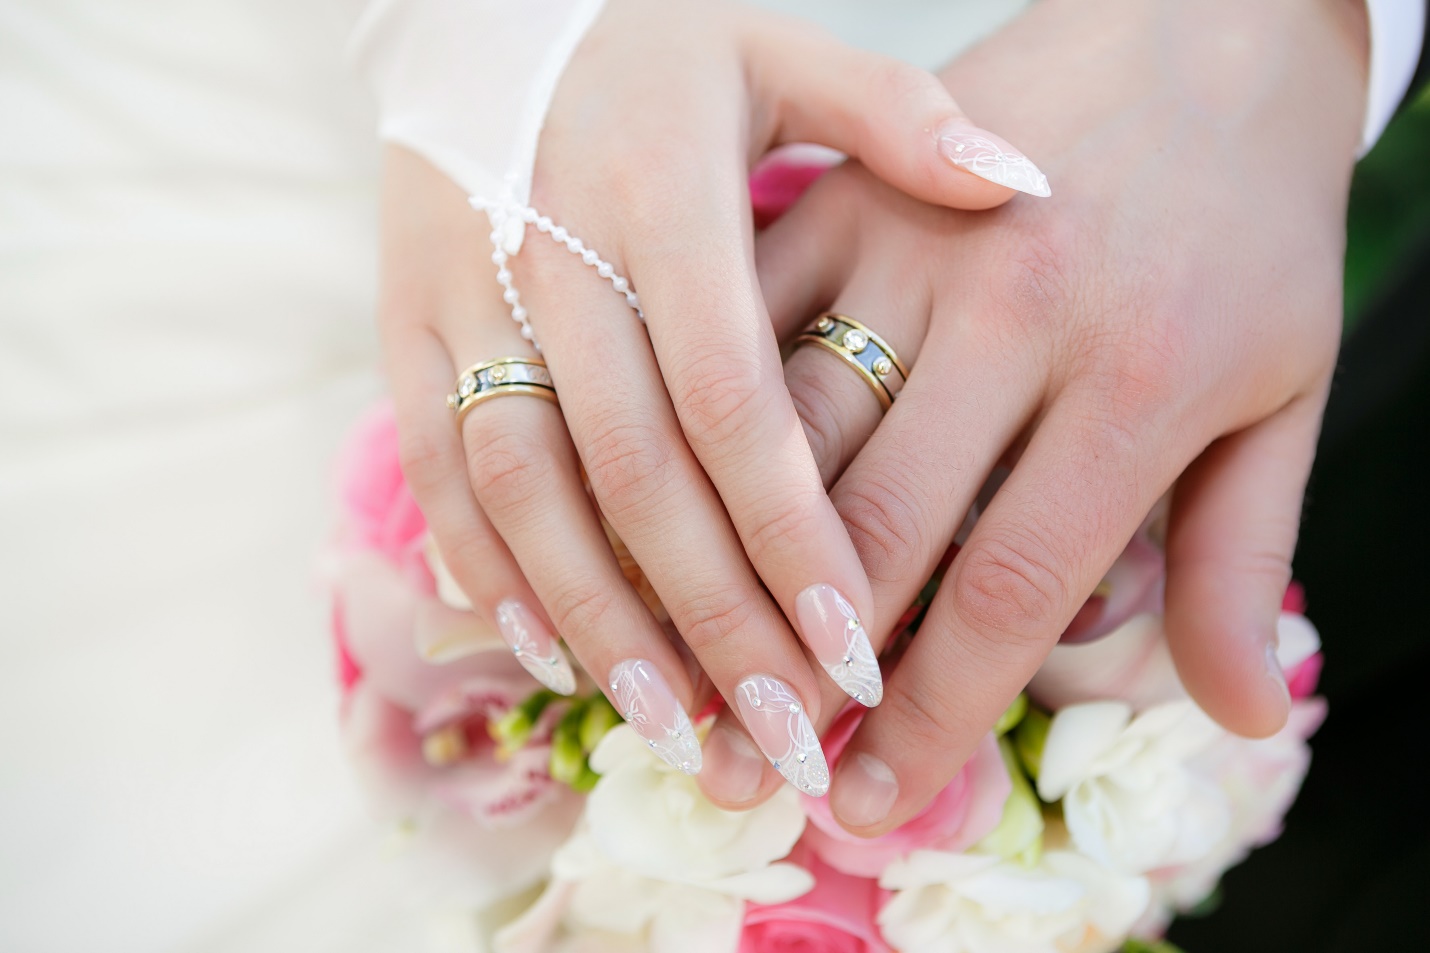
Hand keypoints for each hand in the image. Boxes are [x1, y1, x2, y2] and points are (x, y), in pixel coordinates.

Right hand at [380, 0, 1040, 788]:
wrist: (478, 6)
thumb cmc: (652, 42)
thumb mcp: (774, 46)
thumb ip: (892, 118)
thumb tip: (1027, 184)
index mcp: (660, 188)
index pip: (729, 395)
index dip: (787, 531)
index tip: (854, 651)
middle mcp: (551, 250)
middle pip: (635, 471)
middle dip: (712, 618)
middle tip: (787, 737)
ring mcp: (462, 295)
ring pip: (526, 491)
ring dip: (602, 623)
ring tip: (682, 731)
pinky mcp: (402, 327)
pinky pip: (440, 469)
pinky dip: (493, 570)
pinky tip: (557, 657)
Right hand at [698, 0, 1367, 822]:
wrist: (1201, 24)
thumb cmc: (1244, 216)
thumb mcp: (1284, 380)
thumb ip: (1241, 552)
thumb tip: (1236, 715)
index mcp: (1134, 373)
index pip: (1008, 587)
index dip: (929, 714)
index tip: (869, 797)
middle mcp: (1004, 309)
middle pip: (868, 526)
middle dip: (805, 667)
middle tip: (759, 762)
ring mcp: (899, 240)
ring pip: (775, 436)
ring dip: (716, 570)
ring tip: (681, 679)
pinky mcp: (828, 196)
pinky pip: (723, 329)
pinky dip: (685, 430)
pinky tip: (641, 524)